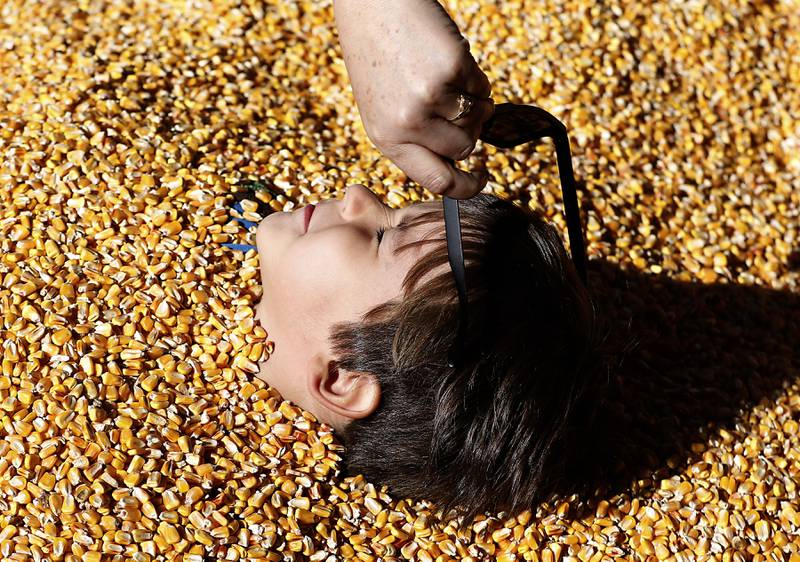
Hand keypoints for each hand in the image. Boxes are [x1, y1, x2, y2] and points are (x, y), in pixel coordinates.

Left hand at [333, 0, 494, 198]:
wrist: (373, 5)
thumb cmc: (377, 56)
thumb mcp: (383, 107)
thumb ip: (413, 138)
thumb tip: (458, 160)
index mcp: (387, 138)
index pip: (436, 181)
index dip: (466, 187)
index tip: (482, 181)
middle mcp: (407, 123)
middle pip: (464, 149)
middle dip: (471, 132)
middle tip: (459, 109)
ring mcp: (430, 97)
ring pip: (477, 121)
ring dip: (475, 105)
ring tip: (451, 82)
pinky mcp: (452, 68)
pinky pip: (482, 89)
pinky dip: (475, 79)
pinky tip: (451, 62)